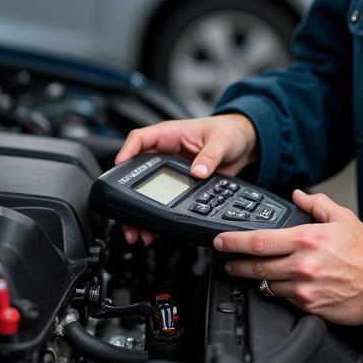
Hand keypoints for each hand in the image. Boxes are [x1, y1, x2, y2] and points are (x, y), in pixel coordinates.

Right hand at [115, 114, 258, 244]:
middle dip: (127, 193)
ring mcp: (171, 170)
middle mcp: (166, 152)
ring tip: (138, 230)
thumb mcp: (222, 141)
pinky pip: (162, 201)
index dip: (127, 152)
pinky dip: (156, 217)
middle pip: (137, 171)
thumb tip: (198, 171)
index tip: (120, 167)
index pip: (140, 139)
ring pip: (147, 190)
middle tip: (126, 214)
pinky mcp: (180, 185)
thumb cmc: (229, 133)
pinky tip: (154, 230)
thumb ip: (210, 156)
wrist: (243, 145)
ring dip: (139, 211)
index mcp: (171, 134)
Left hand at [214, 189, 362, 324]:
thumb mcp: (343, 218)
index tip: (220, 241)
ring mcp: (305, 289)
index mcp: (307, 239)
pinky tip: (277, 285)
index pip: (259, 240)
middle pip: (256, 266)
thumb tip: (299, 195)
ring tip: (250, 273)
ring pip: (267, 284)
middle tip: (227, 260)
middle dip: (236, 263)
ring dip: (256, 279)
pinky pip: (284, 299)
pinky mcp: (310, 307)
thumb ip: (317, 204)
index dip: (234, 242)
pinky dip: (278, 292)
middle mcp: (302, 265)